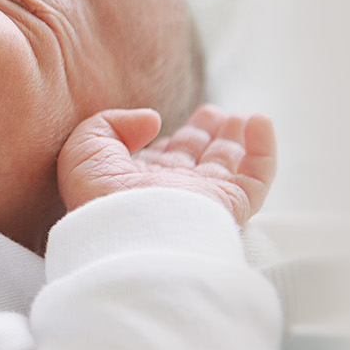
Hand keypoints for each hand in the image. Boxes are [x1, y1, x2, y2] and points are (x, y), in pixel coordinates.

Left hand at [56, 105, 276, 224]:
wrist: (127, 236)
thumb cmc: (98, 197)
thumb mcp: (85, 150)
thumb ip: (111, 124)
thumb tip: (153, 120)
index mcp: (140, 182)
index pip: (165, 157)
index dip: (170, 137)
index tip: (165, 120)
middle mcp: (174, 190)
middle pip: (200, 159)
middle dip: (209, 135)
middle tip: (215, 113)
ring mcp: (204, 199)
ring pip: (229, 166)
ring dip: (238, 138)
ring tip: (242, 116)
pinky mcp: (230, 206)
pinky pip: (257, 177)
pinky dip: (264, 149)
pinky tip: (260, 121)